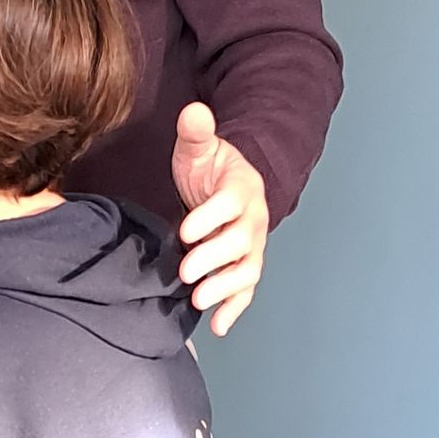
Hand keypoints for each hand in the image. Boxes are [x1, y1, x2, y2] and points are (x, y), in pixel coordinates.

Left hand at [172, 104, 269, 337]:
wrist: (228, 184)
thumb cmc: (210, 167)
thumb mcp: (199, 146)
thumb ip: (195, 131)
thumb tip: (193, 111)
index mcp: (241, 187)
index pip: (230, 202)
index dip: (210, 216)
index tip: (185, 229)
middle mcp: (253, 219)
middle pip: (241, 242)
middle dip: (214, 258)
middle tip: (185, 270)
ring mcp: (252, 245)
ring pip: (247, 270)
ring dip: (225, 288)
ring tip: (199, 301)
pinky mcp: (245, 265)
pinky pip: (246, 291)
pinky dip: (235, 309)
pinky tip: (217, 326)